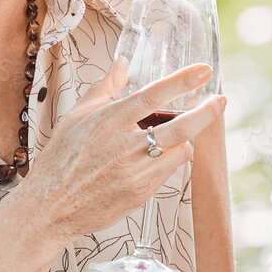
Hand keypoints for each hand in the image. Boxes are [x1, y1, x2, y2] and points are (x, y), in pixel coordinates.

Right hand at [11, 60, 225, 257]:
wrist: (50, 208)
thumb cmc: (60, 161)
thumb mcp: (76, 117)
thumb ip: (104, 87)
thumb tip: (122, 63)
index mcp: (108, 122)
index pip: (152, 95)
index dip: (182, 80)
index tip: (204, 71)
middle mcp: (124, 147)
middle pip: (181, 126)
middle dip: (207, 113)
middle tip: (220, 101)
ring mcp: (135, 173)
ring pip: (180, 150)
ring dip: (182, 141)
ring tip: (167, 138)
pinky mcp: (141, 194)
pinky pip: (169, 172)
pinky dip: (168, 161)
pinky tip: (152, 160)